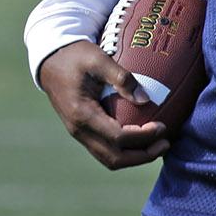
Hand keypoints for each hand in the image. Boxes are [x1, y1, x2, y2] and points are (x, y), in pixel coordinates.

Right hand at [37, 41, 169, 170]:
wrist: (49, 61)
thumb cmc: (75, 56)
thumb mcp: (98, 59)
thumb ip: (121, 77)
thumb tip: (145, 99)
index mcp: (82, 114)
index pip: (118, 137)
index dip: (143, 136)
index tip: (162, 126)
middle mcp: (79, 130)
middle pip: (114, 158)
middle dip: (143, 156)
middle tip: (165, 144)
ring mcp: (79, 134)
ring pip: (109, 159)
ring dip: (135, 158)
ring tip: (157, 146)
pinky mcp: (82, 132)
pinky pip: (105, 151)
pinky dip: (125, 151)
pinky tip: (140, 141)